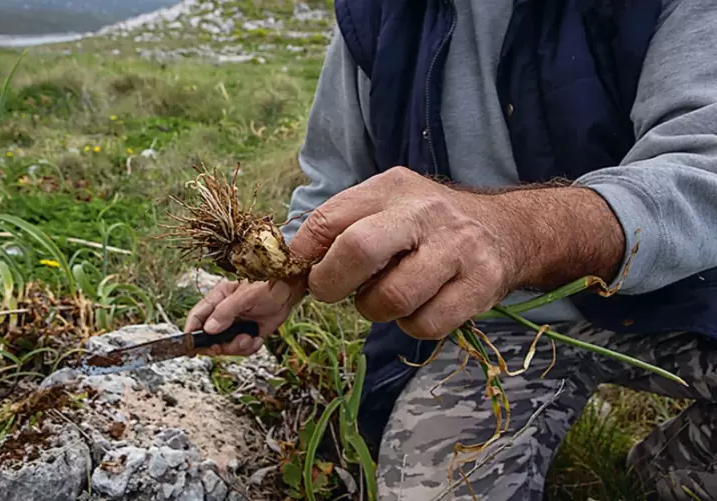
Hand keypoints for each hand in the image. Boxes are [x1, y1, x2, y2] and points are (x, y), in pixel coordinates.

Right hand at [184, 278, 306, 355]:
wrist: (289, 290)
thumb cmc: (267, 285)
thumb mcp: (245, 297)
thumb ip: (226, 312)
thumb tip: (209, 329)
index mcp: (217, 299)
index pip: (197, 316)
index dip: (190, 332)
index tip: (189, 347)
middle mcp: (224, 313)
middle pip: (209, 337)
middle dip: (219, 345)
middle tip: (228, 346)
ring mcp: (235, 324)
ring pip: (225, 346)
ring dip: (236, 348)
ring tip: (249, 339)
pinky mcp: (248, 333)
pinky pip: (242, 348)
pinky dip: (249, 348)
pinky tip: (257, 339)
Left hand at [288, 167, 623, 339]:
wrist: (505, 230)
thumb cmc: (425, 225)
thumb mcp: (384, 208)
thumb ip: (338, 230)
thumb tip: (285, 272)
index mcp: (391, 189)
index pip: (328, 219)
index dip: (303, 255)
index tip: (300, 273)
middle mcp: (424, 213)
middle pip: (357, 250)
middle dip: (331, 283)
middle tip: (332, 291)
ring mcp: (456, 249)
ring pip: (391, 298)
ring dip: (375, 309)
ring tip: (387, 294)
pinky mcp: (479, 287)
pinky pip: (424, 325)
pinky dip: (412, 324)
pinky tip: (421, 304)